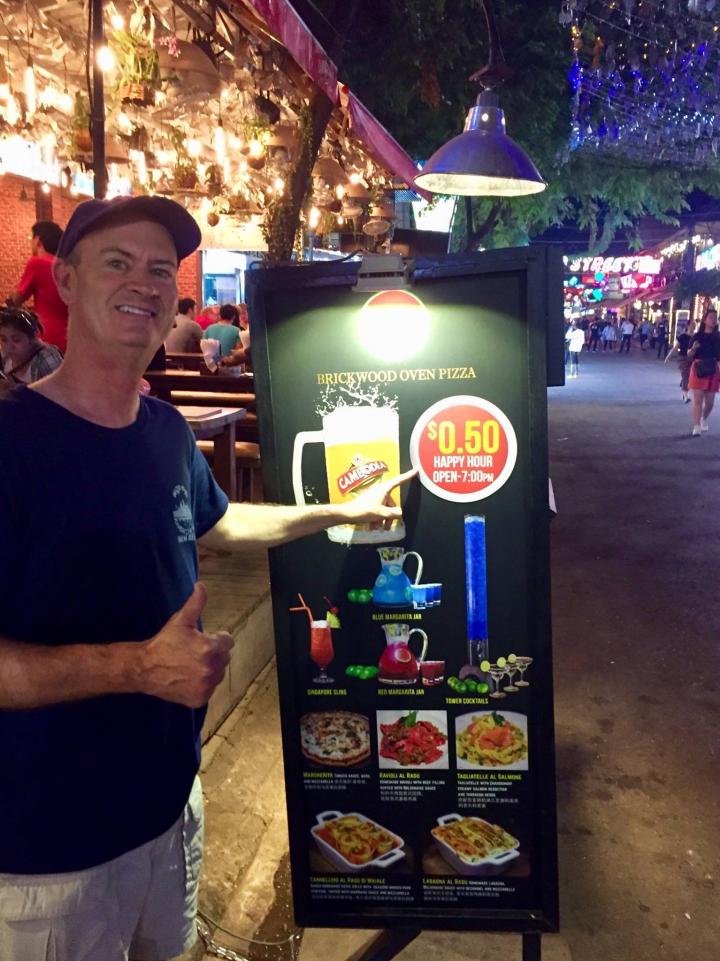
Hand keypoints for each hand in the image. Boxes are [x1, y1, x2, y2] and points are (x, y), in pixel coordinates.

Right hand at [139, 583, 233, 707]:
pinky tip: (188, 678)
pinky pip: (209, 689)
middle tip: (194, 652)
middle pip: (224, 658)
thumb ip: (195, 603)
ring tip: (190, 665)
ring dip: (210, 669)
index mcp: (210, 648)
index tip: (202, 640)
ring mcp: (205, 686)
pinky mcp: (199, 699)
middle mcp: (211, 668)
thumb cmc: (164, 643)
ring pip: (218, 674)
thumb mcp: (180, 620)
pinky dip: (202, 685)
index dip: (216, 639)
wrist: (145, 668)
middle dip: (213, 653)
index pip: (228, 641)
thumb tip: (201, 585)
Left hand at [340, 468, 417, 529]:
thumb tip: (399, 513)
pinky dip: (376, 519)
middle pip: (391, 503)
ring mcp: (374, 496)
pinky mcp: (369, 502)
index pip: (399, 481)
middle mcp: (380, 491)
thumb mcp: (382, 514)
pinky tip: (372, 527)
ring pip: (384, 508)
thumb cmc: (364, 511)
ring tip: (377, 528)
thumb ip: (394, 513)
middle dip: (389, 516)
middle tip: (386, 527)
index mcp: (384, 489)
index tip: (416, 469)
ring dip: (382, 519)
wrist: (347, 514)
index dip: (408, 476)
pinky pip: (377, 510)